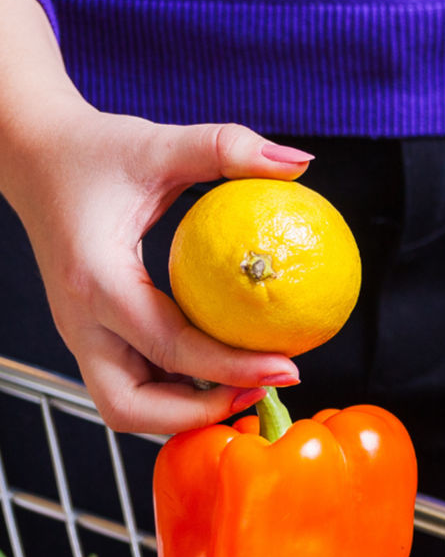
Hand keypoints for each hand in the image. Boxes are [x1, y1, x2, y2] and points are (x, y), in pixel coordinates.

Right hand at [0, 0, 306, 432]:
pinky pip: (133, 377)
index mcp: (96, 281)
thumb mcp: (160, 142)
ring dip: (185, 408)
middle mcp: (80, 319)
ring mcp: (80, 331)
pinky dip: (176, 385)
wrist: (32, 157)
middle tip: (263, 390)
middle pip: (129, 406)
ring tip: (251, 384)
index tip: (288, 369)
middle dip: (197, 414)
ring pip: (126, 403)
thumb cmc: (93, 153)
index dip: (232, 369)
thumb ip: (227, 147)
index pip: (169, 347)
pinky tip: (228, 362)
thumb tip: (299, 161)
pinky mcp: (90, 331)